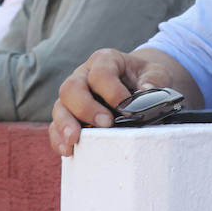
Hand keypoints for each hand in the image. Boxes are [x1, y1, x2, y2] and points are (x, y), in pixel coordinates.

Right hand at [49, 49, 183, 155]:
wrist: (139, 80)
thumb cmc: (146, 76)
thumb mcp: (156, 71)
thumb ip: (154, 79)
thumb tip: (147, 91)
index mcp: (105, 60)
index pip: (101, 73)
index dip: (112, 91)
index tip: (126, 108)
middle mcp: (83, 75)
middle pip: (72, 88)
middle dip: (86, 108)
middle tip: (105, 124)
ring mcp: (73, 95)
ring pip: (60, 106)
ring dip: (66, 125)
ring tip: (75, 141)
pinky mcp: (69, 114)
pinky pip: (55, 125)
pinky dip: (59, 138)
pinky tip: (67, 150)